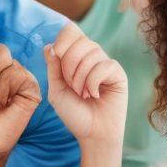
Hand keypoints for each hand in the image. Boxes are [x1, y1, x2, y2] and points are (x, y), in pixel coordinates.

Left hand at [44, 23, 127, 143]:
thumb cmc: (74, 113)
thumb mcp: (56, 90)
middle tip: (71, 86)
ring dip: (81, 77)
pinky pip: (104, 65)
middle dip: (69, 64)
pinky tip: (95, 95)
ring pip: (91, 52)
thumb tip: (49, 46)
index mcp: (75, 58)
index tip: (56, 55)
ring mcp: (105, 64)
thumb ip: (53, 68)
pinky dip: (94, 81)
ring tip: (83, 94)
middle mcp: (91, 57)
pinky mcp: (117, 73)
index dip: (63, 40)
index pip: (71, 32)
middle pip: (79, 41)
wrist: (92, 133)